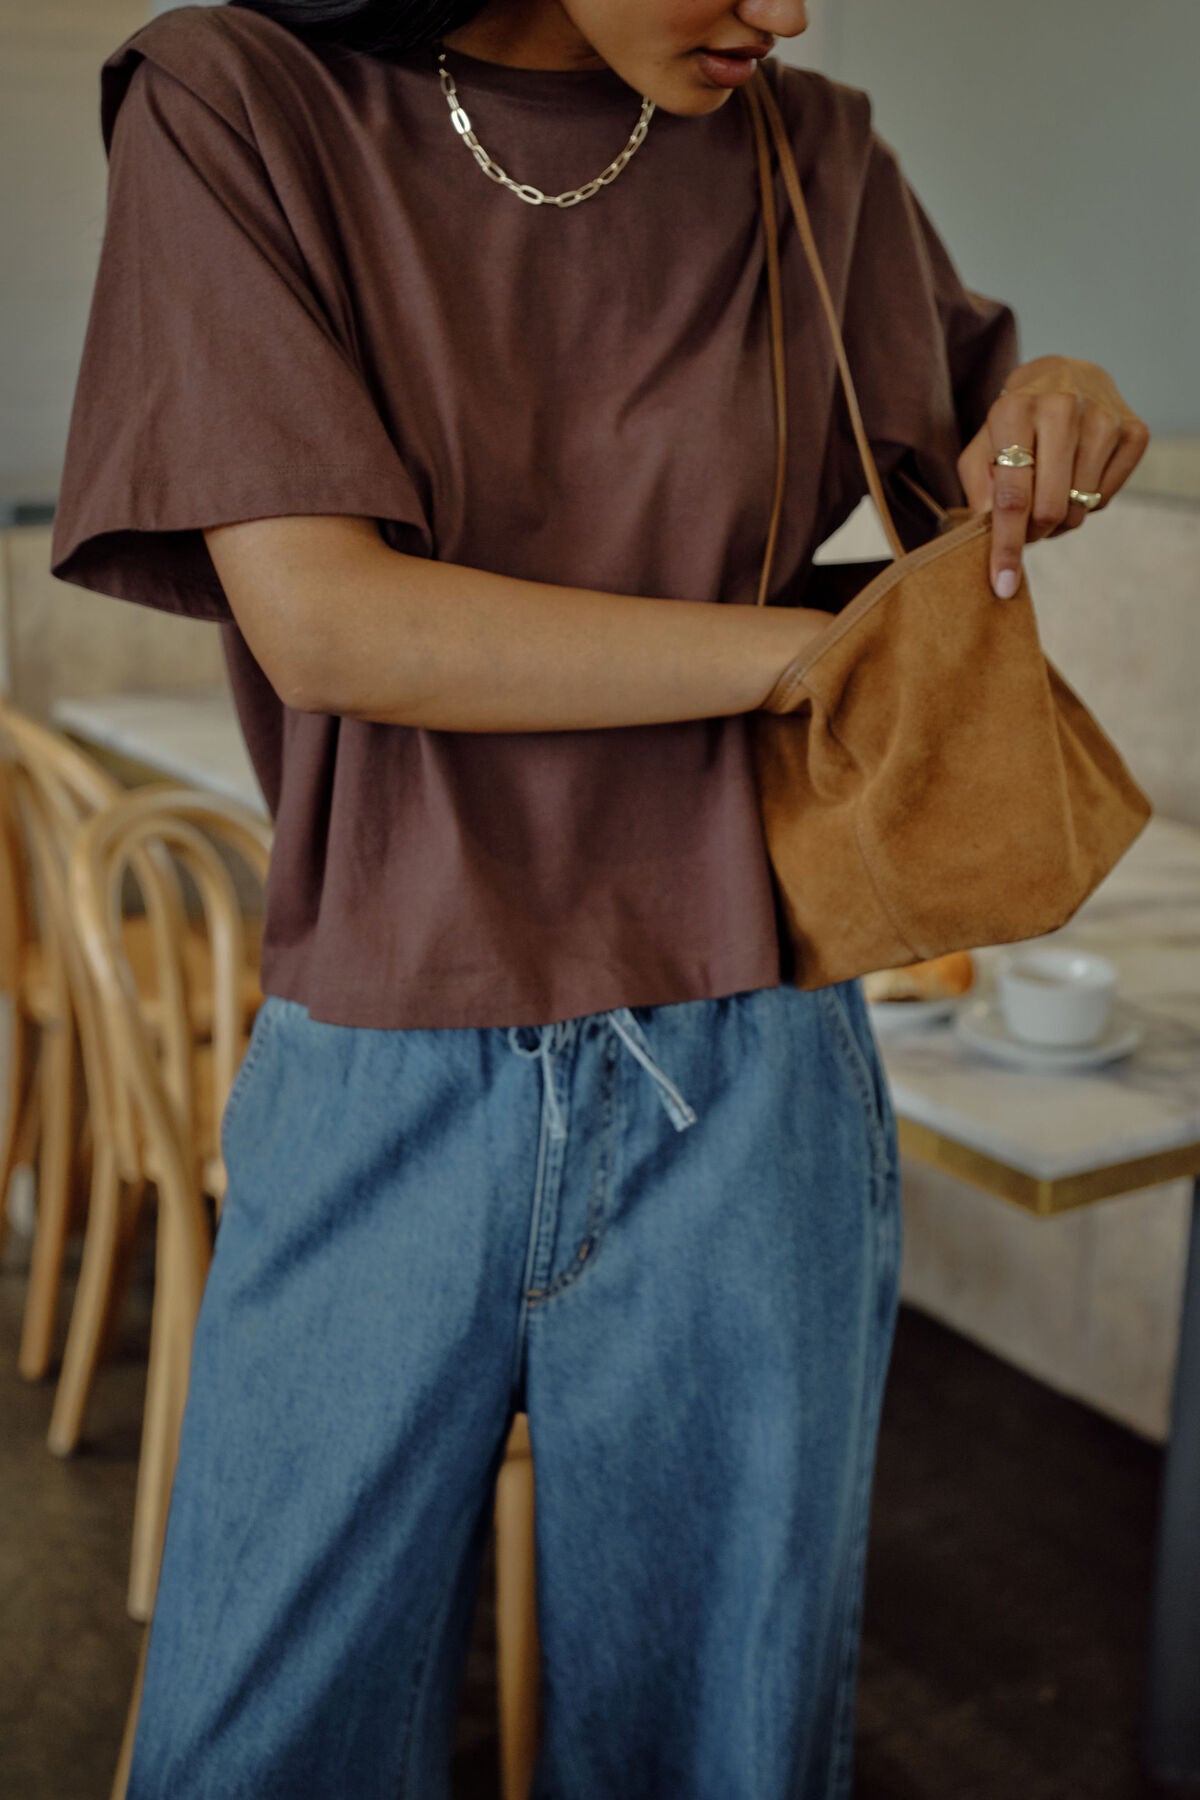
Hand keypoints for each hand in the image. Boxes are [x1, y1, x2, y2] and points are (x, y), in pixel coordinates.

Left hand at [956, 355, 1150, 596]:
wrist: (1064, 376)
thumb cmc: (1014, 423)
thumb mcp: (982, 447)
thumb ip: (978, 490)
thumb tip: (990, 532)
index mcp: (1015, 411)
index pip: (1012, 497)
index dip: (1006, 547)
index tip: (1003, 584)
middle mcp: (1062, 408)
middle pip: (1049, 510)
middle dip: (1033, 532)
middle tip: (1026, 523)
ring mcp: (1104, 418)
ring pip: (1079, 509)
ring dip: (1059, 519)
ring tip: (1050, 492)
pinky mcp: (1134, 431)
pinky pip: (1106, 499)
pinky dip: (1086, 502)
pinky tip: (1076, 477)